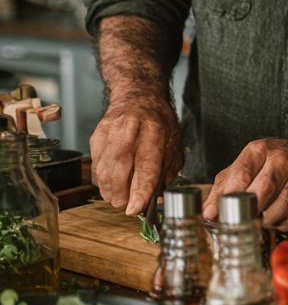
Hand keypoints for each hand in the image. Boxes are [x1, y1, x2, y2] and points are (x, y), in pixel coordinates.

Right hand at [89, 95, 182, 215]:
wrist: (137, 95)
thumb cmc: (158, 120)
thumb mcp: (175, 140)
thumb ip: (169, 168)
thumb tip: (158, 196)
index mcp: (154, 130)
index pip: (145, 165)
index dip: (140, 190)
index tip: (136, 208)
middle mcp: (129, 130)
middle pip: (117, 172)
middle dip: (121, 197)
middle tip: (128, 205)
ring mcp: (108, 133)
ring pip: (102, 173)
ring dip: (110, 192)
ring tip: (121, 195)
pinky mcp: (95, 137)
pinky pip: (95, 168)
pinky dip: (104, 181)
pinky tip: (114, 180)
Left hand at [203, 136, 287, 230]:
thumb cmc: (281, 162)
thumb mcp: (252, 163)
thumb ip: (226, 184)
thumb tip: (208, 212)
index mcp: (261, 150)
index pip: (240, 174)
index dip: (227, 197)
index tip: (216, 215)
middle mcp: (283, 159)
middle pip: (263, 191)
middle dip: (250, 211)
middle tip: (242, 220)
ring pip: (281, 207)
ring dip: (268, 220)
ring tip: (264, 218)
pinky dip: (285, 224)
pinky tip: (282, 217)